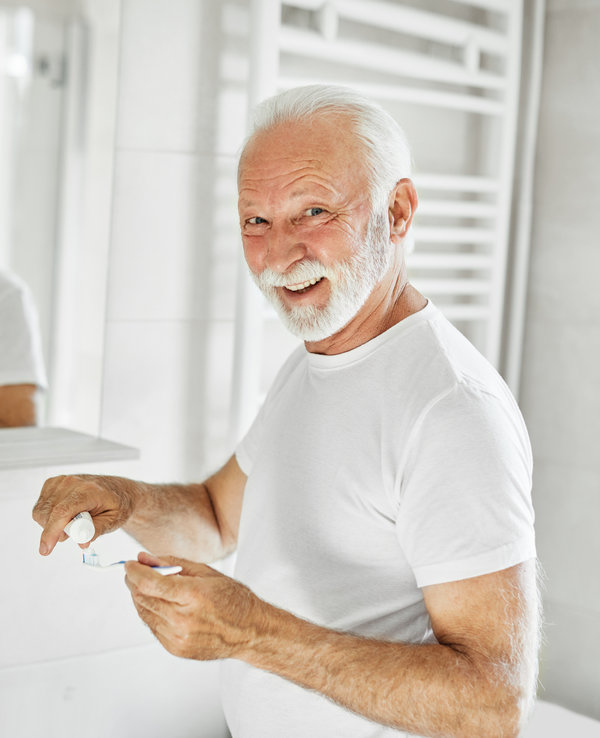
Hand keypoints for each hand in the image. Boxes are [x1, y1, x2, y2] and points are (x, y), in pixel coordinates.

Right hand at [32, 474, 134, 554]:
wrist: (116, 490)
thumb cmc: (116, 504)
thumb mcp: (114, 520)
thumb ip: (97, 530)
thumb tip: (82, 542)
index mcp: (89, 490)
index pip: (63, 512)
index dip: (51, 532)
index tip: (46, 549)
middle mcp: (72, 482)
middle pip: (48, 515)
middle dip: (57, 531)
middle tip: (77, 531)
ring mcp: (60, 481)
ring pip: (41, 513)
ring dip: (52, 525)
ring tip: (74, 522)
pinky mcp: (52, 483)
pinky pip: (40, 507)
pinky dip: (49, 517)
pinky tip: (66, 515)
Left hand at [124, 552, 261, 660]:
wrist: (250, 631)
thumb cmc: (233, 599)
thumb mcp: (206, 573)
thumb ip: (172, 564)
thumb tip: (145, 558)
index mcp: (192, 595)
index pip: (150, 583)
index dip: (134, 572)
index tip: (129, 564)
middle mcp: (183, 619)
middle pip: (143, 598)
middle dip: (134, 582)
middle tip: (136, 572)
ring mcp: (178, 638)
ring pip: (144, 613)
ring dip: (141, 598)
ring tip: (149, 586)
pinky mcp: (176, 649)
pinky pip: (153, 627)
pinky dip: (151, 613)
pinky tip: (161, 604)